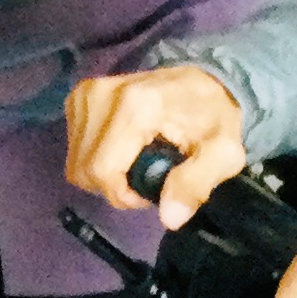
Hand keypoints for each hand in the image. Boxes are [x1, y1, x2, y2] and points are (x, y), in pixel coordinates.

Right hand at [65, 64, 247, 228]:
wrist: (203, 80)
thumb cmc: (213, 117)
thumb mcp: (222, 154)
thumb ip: (195, 184)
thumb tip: (170, 217)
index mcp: (136, 106)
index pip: (103, 169)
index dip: (123, 194)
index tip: (151, 191)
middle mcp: (101, 94)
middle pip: (84, 168)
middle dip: (112, 186)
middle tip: (145, 178)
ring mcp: (86, 93)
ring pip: (76, 161)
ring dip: (103, 173)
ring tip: (135, 163)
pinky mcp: (80, 96)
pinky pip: (74, 146)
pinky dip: (95, 156)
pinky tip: (121, 149)